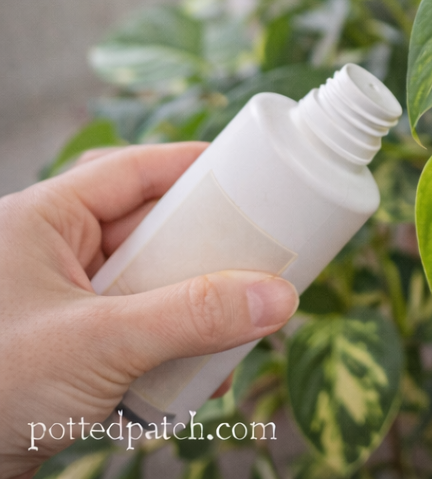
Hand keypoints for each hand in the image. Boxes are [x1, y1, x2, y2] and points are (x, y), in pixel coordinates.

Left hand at [0, 144, 297, 478]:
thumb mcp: (99, 343)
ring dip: (193, 305)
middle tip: (258, 255)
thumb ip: (191, 318)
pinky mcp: (67, 348)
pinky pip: (135, 328)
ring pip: (147, 282)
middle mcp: (51, 252)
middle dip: (204, 249)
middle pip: (149, 228)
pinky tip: (200, 375)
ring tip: (238, 323)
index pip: (132, 170)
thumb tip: (278, 298)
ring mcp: (59, 302)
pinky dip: (170, 346)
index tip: (253, 173)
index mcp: (43, 220)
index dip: (194, 167)